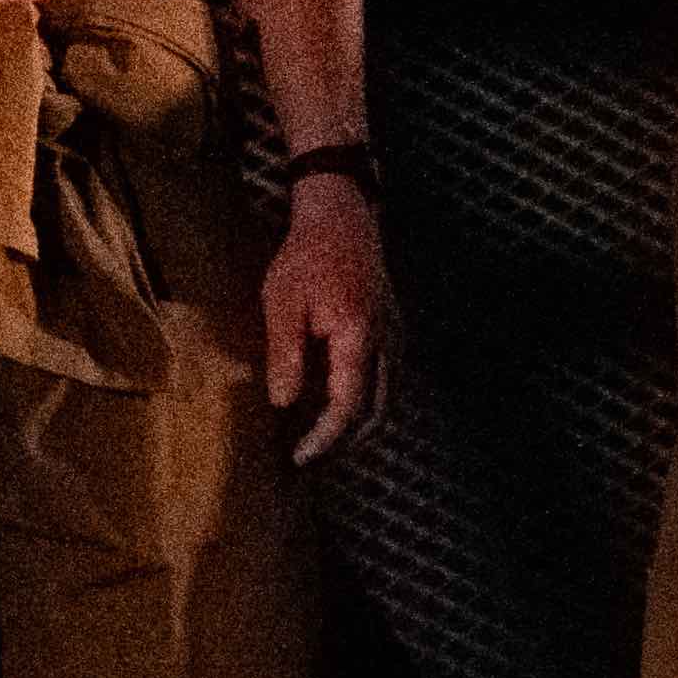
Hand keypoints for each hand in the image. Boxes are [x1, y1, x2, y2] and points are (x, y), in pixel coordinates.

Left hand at [254, 171, 392, 463]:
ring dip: (355, 429)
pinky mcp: (393, 337)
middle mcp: (387, 344)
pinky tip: (334, 410)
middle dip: (342, 443)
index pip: (349, 406)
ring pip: (385, 403)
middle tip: (306, 459)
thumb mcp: (282, 301)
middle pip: (374, 414)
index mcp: (359, 336)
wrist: (342, 219)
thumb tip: (282, 403)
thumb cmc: (306, 256)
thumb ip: (285, 353)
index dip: (326, 438)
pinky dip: (363, 406)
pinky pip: (385, 385)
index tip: (301, 456)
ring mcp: (396, 341)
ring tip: (318, 442)